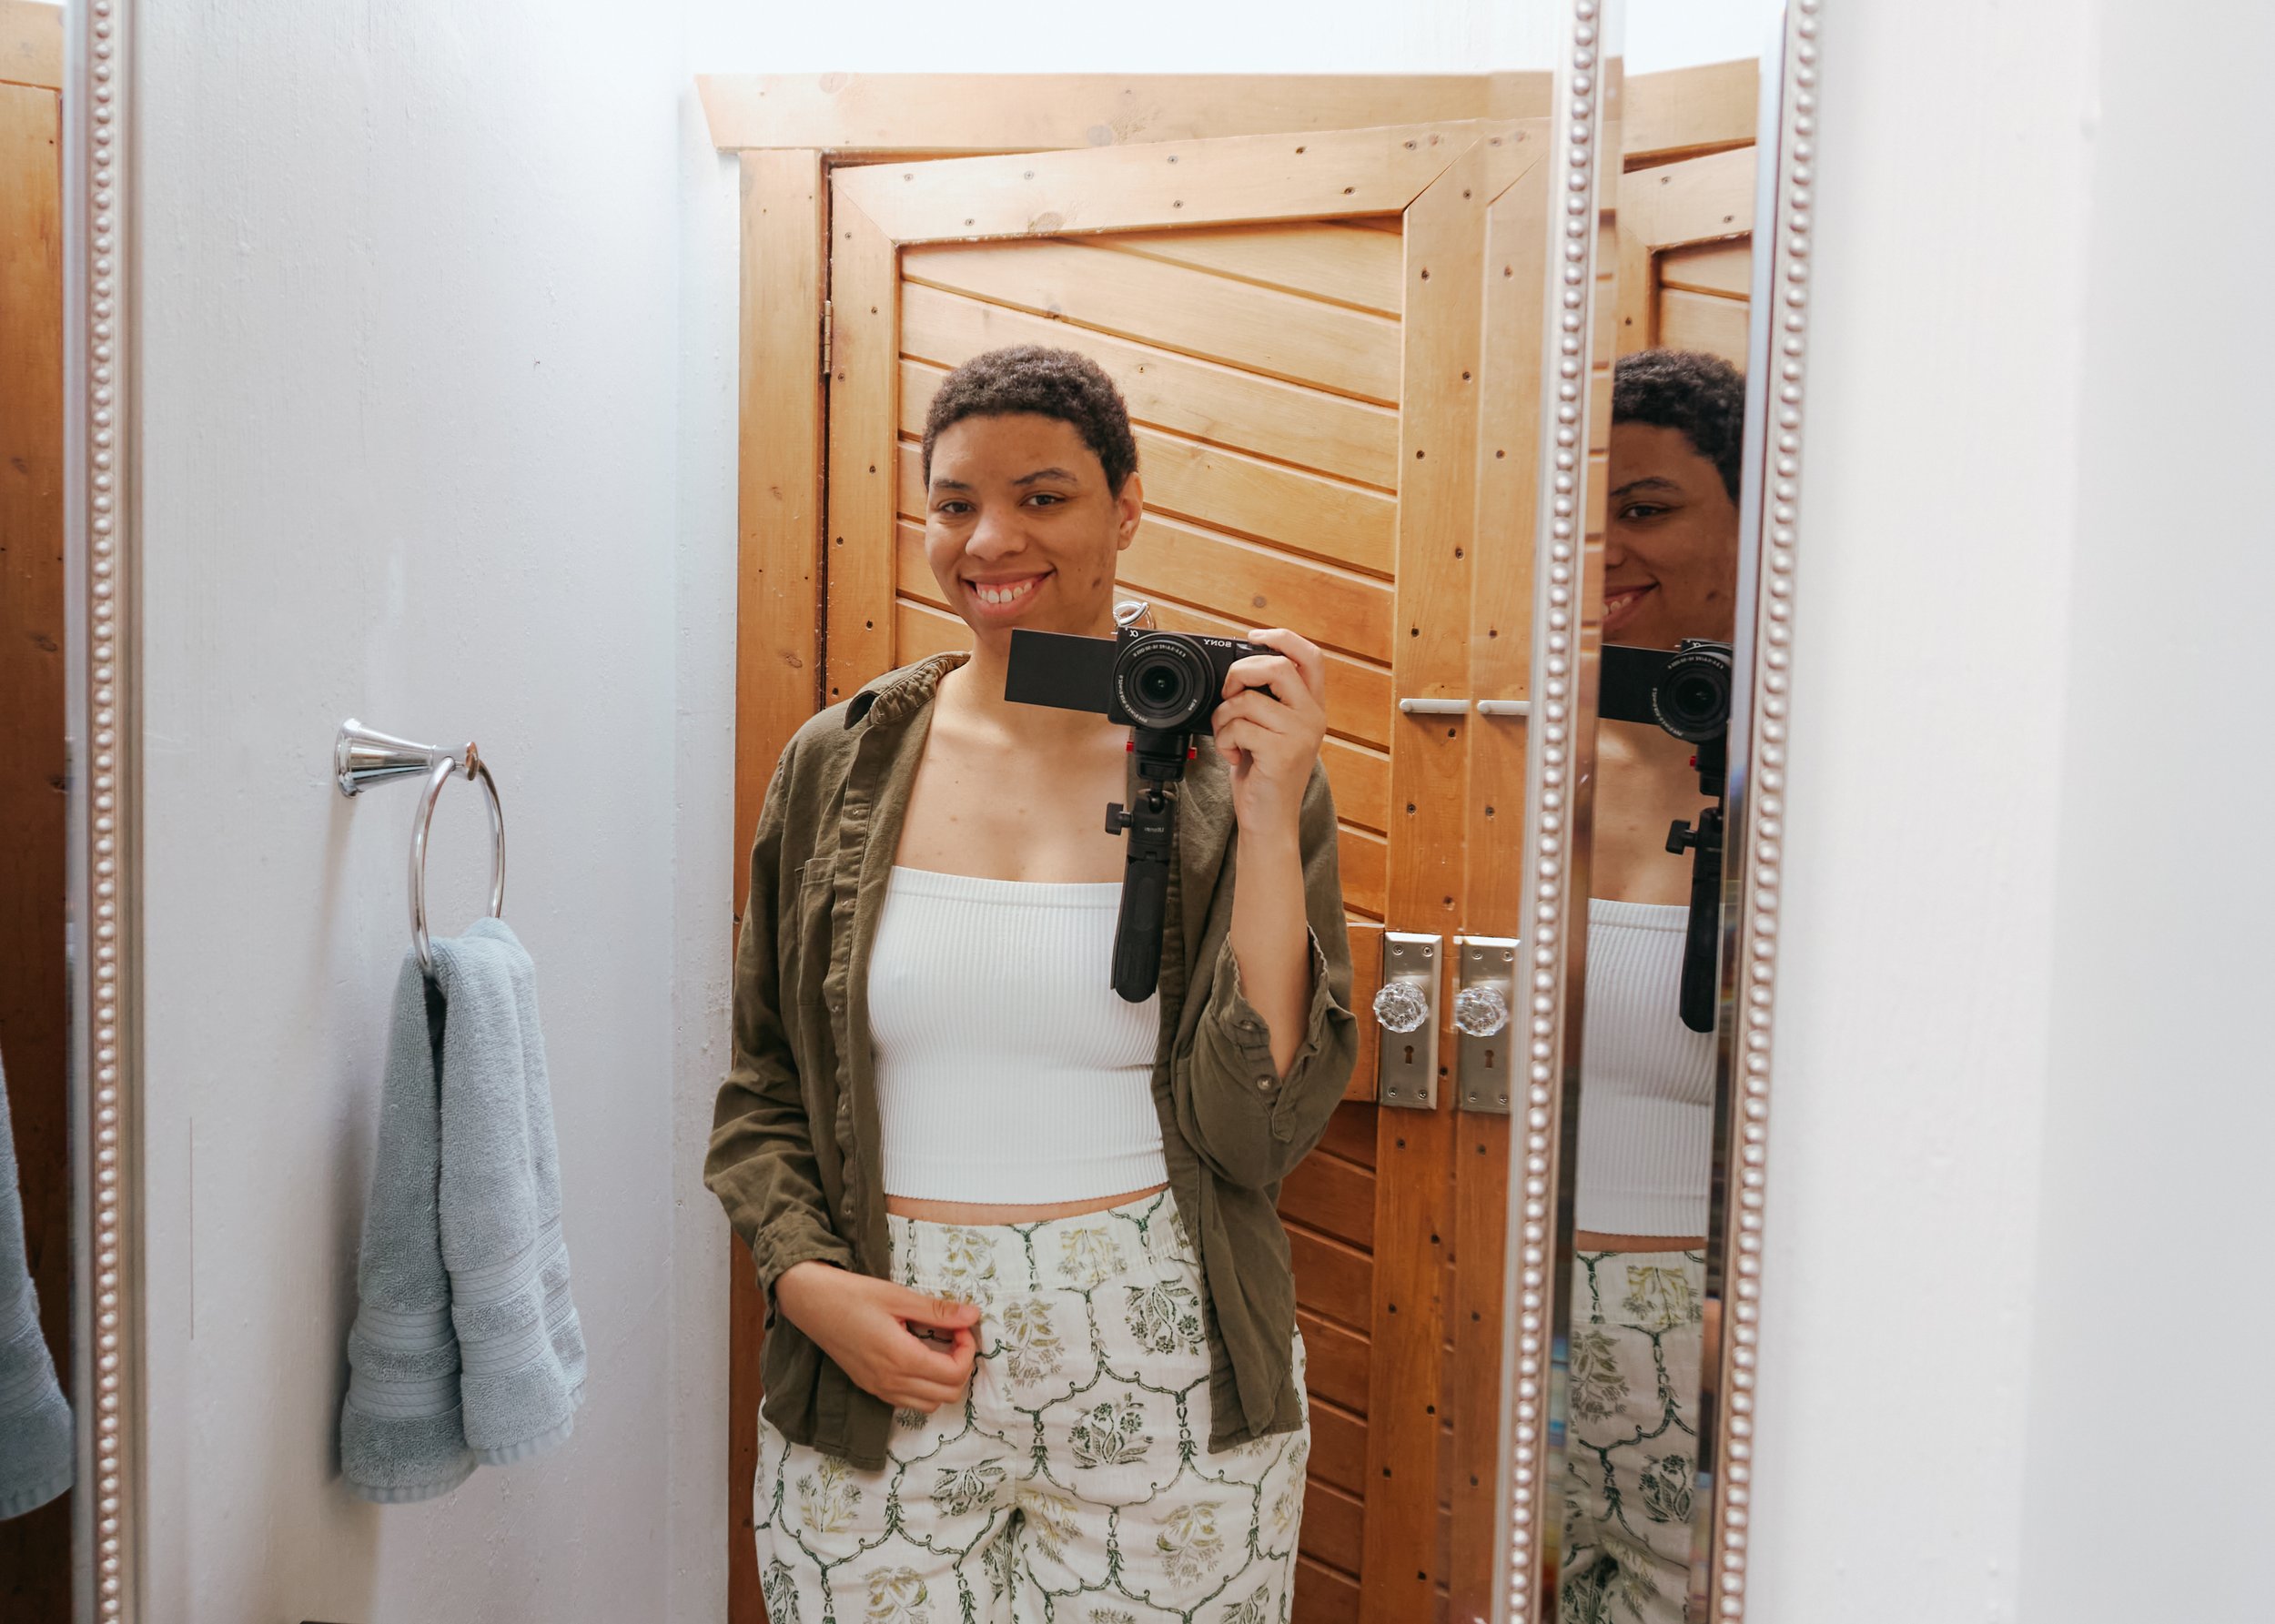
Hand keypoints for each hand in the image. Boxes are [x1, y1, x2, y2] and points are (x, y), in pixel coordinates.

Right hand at [774, 1261, 980, 1412]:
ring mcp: (879, 1389)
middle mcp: (890, 1382)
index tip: (960, 1327)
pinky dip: (924, 1387)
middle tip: (953, 1335)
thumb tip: (973, 1315)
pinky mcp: (870, 1388)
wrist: (811, 1304)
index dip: (967, 1350)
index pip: (954, 1374)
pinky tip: (918, 1357)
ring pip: (929, 1404)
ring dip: (944, 1380)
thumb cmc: (853, 1295)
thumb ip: (938, 1311)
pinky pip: (908, 1401)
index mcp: (900, 1358)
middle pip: (948, 1395)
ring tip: (938, 1347)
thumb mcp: (898, 1297)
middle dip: (960, 1366)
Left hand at [1213, 627, 1328, 836]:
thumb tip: (1237, 670)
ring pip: (1248, 698)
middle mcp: (1313, 718)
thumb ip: (1266, 700)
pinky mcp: (1282, 752)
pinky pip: (1238, 726)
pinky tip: (1232, 755)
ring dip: (1224, 715)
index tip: (1254, 638)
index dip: (1282, 638)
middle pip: (1277, 666)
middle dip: (1240, 673)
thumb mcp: (1271, 730)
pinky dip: (1223, 740)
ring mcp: (1300, 734)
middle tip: (1228, 692)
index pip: (1310, 656)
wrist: (1269, 820)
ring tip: (1227, 735)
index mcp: (1312, 707)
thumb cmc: (1264, 775)